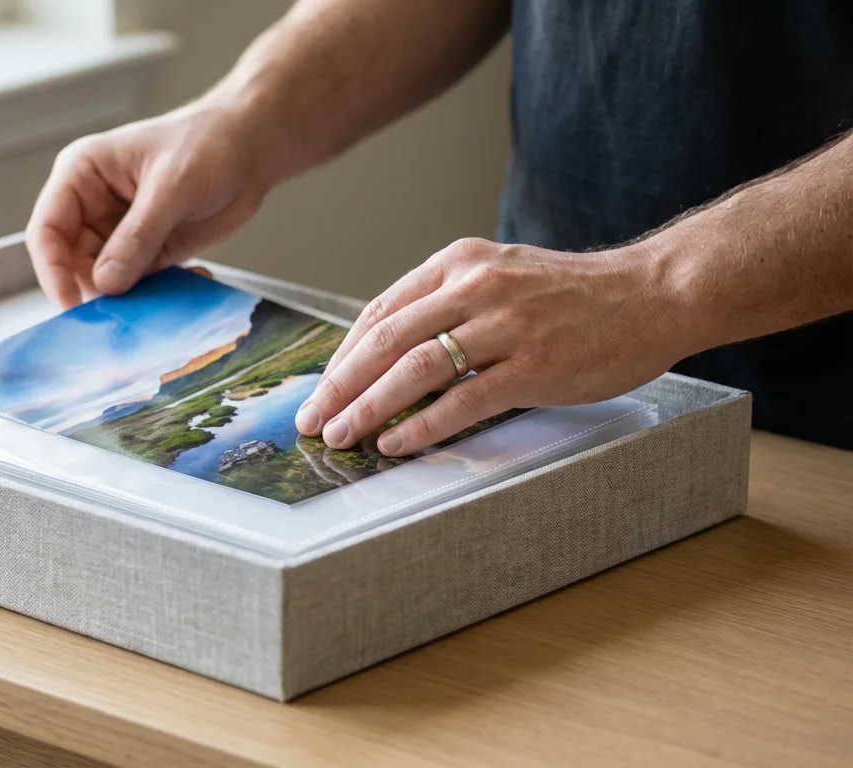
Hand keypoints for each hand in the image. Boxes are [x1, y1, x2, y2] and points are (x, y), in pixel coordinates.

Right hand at [27, 103, 270, 308]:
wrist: (251, 148)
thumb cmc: (208, 143)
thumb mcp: (171, 187)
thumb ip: (137, 236)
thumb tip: (105, 282)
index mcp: (82, 175)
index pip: (47, 229)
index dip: (52, 269)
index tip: (69, 303)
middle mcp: (93, 206)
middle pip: (71, 262)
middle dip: (93, 289)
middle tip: (119, 314)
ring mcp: (120, 232)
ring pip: (103, 279)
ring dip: (126, 297)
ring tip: (157, 298)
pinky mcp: (148, 252)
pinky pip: (136, 285)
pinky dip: (153, 295)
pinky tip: (184, 283)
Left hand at [295, 237, 691, 455]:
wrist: (651, 294)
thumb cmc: (572, 296)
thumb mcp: (499, 278)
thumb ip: (446, 305)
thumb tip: (388, 352)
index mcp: (458, 264)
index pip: (380, 312)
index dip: (343, 356)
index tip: (322, 389)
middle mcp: (474, 288)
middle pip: (384, 341)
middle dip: (339, 386)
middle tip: (312, 420)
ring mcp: (503, 326)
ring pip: (413, 370)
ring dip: (368, 407)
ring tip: (342, 436)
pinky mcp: (532, 365)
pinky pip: (461, 399)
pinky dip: (421, 425)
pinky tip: (395, 443)